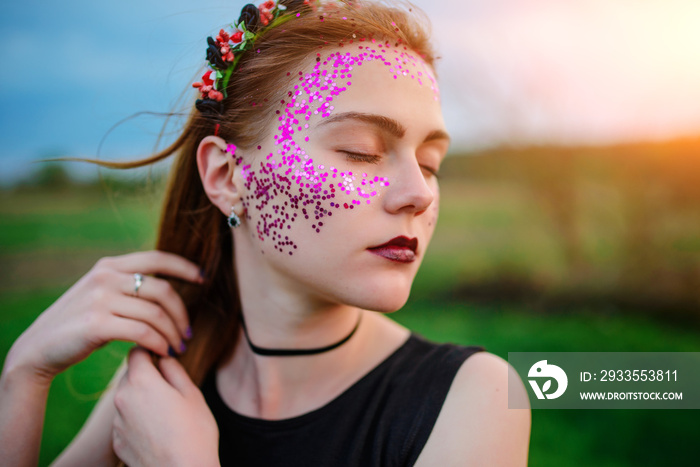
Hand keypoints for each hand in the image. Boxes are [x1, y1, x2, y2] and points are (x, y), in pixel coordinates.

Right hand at [4, 250, 201, 384]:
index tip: (203, 279)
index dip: (184, 267)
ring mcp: (100, 299)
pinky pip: (142, 332)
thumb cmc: (79, 323)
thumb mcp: (101, 293)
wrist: (40, 347)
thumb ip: (127, 284)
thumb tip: (166, 285)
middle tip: (187, 334)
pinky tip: (162, 353)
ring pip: (155, 314)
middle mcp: (105, 277)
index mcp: (109, 265)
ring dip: (173, 334)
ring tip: (177, 348)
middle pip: (162, 290)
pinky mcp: (96, 324)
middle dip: (182, 313)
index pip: (157, 258)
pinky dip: (159, 344)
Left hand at [112, 347, 219, 466]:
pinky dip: (138, 419)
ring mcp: (118, 422)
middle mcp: (122, 399)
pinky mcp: (118, 442)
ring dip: (141, 397)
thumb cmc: (194, 433)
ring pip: (127, 398)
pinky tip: (158, 430)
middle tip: (169, 385)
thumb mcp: (192, 394)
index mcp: (141, 382)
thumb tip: (164, 359)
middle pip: (130, 374)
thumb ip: (174, 370)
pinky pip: (125, 420)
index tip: (164, 355)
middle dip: (146, 374)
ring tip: (166, 412)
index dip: (151, 350)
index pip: (136, 351)